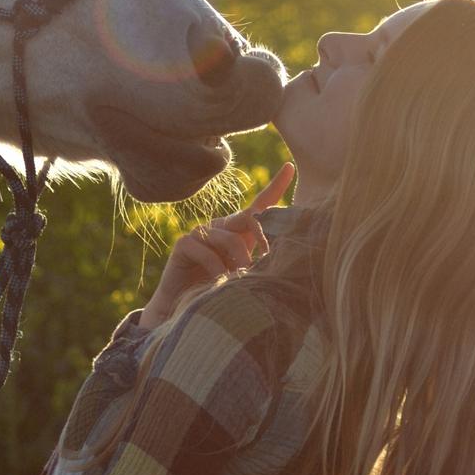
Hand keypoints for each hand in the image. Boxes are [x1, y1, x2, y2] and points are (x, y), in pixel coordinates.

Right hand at [139, 161, 294, 327]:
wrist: (184, 307)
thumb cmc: (218, 292)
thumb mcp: (245, 275)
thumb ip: (260, 263)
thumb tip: (280, 260)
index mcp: (239, 232)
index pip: (258, 206)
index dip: (275, 186)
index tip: (290, 166)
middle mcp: (221, 227)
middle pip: (248, 218)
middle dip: (262, 237)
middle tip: (265, 262)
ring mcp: (201, 233)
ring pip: (230, 238)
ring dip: (239, 262)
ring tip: (239, 281)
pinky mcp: (184, 244)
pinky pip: (207, 252)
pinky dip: (217, 270)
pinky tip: (218, 283)